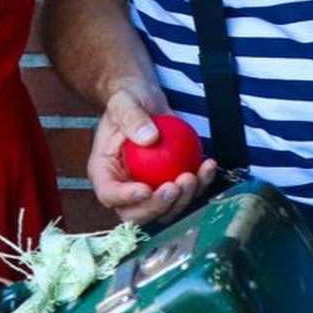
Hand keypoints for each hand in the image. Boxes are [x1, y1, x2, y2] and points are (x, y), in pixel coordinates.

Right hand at [88, 90, 217, 224]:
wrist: (145, 100)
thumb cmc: (129, 99)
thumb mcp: (125, 101)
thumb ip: (132, 118)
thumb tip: (150, 138)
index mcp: (104, 171)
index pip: (109, 194)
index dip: (126, 198)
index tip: (146, 189)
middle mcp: (124, 186)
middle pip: (137, 213)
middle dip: (158, 207)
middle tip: (174, 186)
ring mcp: (148, 188)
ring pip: (165, 210)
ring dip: (182, 200)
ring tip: (193, 175)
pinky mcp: (169, 183)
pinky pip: (186, 193)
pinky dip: (200, 184)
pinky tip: (208, 166)